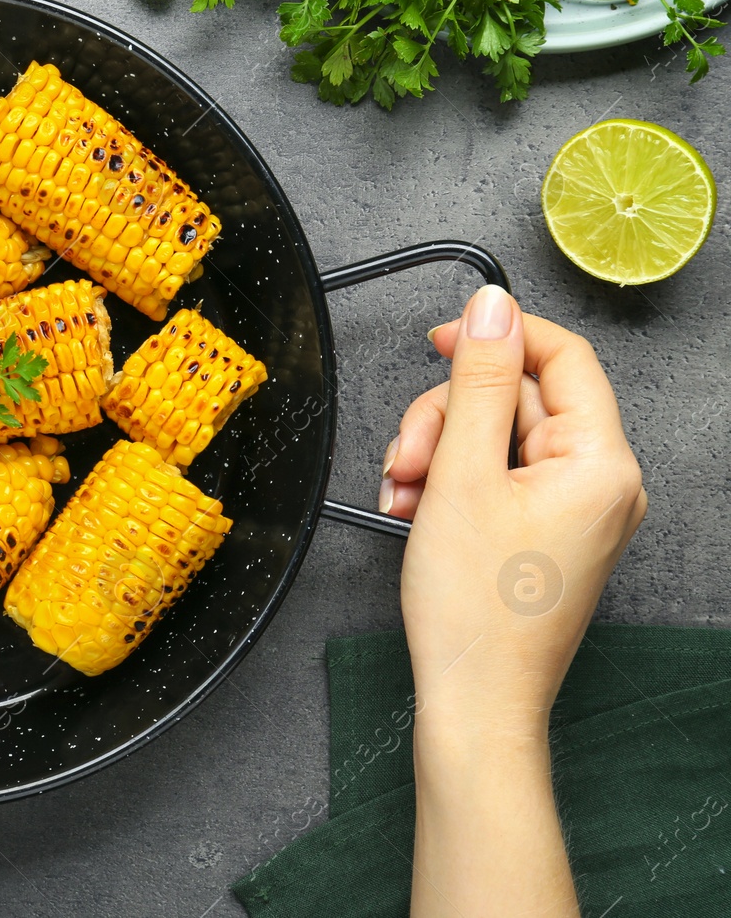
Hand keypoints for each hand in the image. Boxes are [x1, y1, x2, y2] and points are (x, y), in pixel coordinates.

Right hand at [382, 284, 644, 722]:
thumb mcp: (463, 474)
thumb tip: (493, 307)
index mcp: (600, 462)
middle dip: (447, 418)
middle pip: (517, 400)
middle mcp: (602, 483)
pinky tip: (416, 509)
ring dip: (438, 453)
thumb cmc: (475, 610)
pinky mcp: (548, 533)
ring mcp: (576, 510)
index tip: (442, 338)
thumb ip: (478, 381)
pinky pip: (498, 477)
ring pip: (497, 438)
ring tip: (404, 494)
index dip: (498, 336)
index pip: (562, 356)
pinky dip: (451, 484)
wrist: (475, 699)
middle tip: (408, 459)